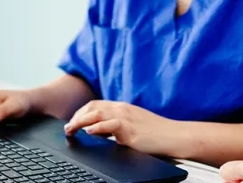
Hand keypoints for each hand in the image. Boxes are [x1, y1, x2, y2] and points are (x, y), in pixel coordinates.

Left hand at [63, 100, 177, 156]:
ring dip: (80, 121)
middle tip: (67, 129)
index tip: (72, 123)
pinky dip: (97, 127)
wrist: (175, 135)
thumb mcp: (132, 126)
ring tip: (71, 129)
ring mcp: (126, 118)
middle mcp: (122, 109)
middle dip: (76, 117)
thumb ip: (114, 127)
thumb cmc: (156, 133)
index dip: (80, 113)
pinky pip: (111, 124)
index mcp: (122, 108)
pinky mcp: (131, 130)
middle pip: (92, 107)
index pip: (95, 105)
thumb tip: (96, 131)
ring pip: (97, 114)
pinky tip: (89, 132)